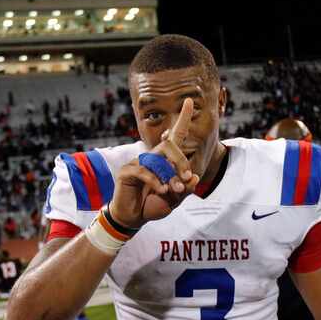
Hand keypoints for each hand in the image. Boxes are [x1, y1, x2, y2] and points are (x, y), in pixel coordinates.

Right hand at [109, 98, 199, 227]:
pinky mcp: (127, 171)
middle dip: (180, 161)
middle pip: (168, 146)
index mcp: (164, 160)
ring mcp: (138, 162)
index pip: (175, 135)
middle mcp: (151, 156)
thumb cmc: (154, 205)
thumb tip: (194, 177)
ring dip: (169, 176)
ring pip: (157, 160)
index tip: (189, 101)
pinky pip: (144, 171)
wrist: (134, 218)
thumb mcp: (175, 199)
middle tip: (186, 178)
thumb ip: (184, 189)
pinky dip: (156, 181)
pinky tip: (161, 190)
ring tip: (173, 190)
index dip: (182, 118)